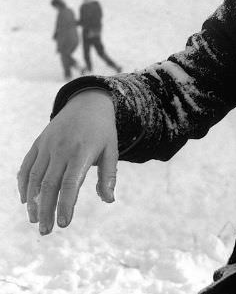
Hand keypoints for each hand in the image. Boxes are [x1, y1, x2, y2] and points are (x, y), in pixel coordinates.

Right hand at [17, 89, 117, 234]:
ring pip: (35, 178)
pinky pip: (27, 166)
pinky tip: (26, 201)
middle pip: (50, 185)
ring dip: (33, 201)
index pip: (71, 183)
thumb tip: (109, 200)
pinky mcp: (39, 143)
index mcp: (82, 152)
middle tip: (46, 231)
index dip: (66, 204)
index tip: (64, 224)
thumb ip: (109, 175)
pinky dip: (24, 184)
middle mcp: (62, 149)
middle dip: (46, 210)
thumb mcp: (112, 149)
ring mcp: (47, 145)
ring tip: (35, 220)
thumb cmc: (102, 131)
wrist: (88, 103)